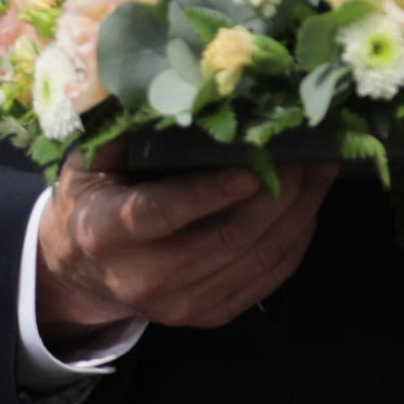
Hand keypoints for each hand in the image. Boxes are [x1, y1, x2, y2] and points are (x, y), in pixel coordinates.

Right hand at [34, 159, 334, 346]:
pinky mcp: (208, 315)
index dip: (211, 193)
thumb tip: (182, 88)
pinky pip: (268, 279)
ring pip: (257, 258)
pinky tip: (308, 205)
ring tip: (321, 169)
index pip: (163, 213)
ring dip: (300, 212)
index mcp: (106, 231)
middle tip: (309, 149)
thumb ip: (127, 130)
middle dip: (279, 192)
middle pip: (228, 237)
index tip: (253, 167)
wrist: (82, 270)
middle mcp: (142, 278)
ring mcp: (179, 304)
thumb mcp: (90, 160)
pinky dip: (296, 240)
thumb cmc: (92, 197)